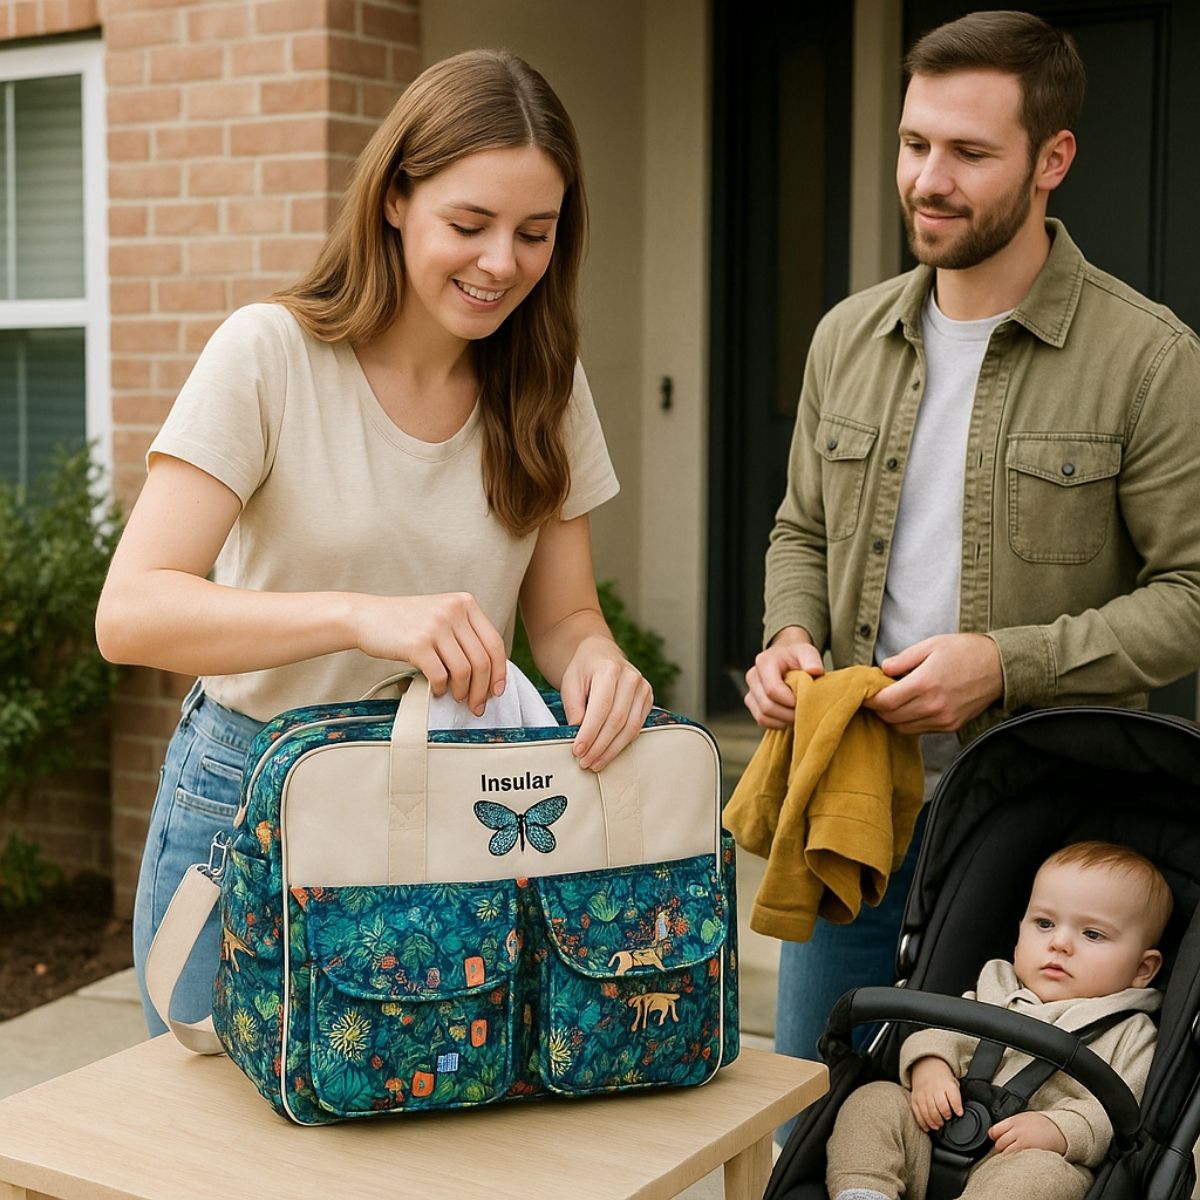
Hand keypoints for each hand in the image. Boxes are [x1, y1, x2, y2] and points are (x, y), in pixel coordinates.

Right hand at [352, 592, 506, 715]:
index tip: (498, 691)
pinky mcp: (417, 644)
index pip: (494, 642)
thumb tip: (490, 674)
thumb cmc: (407, 622)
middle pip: (482, 660)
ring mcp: (435, 626)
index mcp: (465, 602)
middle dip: (483, 689)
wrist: (367, 616)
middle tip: (478, 706)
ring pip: (464, 670)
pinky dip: (442, 688)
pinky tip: (438, 691)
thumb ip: (465, 634)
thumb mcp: (441, 615)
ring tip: (458, 700)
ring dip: (464, 692)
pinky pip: (441, 675)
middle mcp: (453, 611)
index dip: (500, 671)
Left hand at [560, 636, 653, 770]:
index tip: (578, 750)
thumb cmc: (583, 670)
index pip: (601, 707)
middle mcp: (631, 678)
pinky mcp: (648, 699)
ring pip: (630, 728)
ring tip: (596, 763)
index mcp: (609, 669)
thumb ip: (574, 708)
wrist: (600, 654)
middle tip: (585, 762)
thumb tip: (578, 734)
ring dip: (612, 750)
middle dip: (600, 746)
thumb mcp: (570, 683)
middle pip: (617, 720)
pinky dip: (622, 743)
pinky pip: (637, 727)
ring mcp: (643, 688)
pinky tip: (609, 752)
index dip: (590, 733)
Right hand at [743, 628, 823, 728]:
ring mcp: (750, 690)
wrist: (785, 658)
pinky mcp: (752, 702)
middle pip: (767, 706)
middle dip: (788, 714)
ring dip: (783, 720)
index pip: (773, 689)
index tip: (805, 702)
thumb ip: (812, 660)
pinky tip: (789, 717)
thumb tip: (816, 671)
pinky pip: (762, 720)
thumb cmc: (796, 656)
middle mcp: (753, 676)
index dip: (790, 701)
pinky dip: (777, 723)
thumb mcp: (807, 652)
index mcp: (764, 662)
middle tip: (805, 713)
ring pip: (763, 716)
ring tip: (798, 715)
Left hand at [864, 633, 1001, 733]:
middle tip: (876, 696)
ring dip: (892, 717)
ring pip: (903, 728)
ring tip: (893, 701)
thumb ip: (903, 659)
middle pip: (890, 718)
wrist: (1000, 667)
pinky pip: (919, 730)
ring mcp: (942, 719)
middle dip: (878, 708)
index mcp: (924, 683)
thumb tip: (882, 669)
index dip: (869, 699)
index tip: (864, 693)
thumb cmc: (965, 651)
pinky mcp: (950, 726)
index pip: (884, 702)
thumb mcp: (931, 645)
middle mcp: (932, 706)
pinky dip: (909, 722)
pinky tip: (911, 706)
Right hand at [909, 1056, 962, 1131]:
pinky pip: (917, 1113)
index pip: (953, 1096)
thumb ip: (957, 1097)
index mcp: (947, 1085)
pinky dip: (923, 1122)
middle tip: (947, 1119)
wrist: (926, 1067)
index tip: (959, 1113)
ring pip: (928, 1111)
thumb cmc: (942, 1080)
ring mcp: (923, 1094)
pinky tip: (928, 1127)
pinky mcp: (915, 1099)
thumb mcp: (953, 1083)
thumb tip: (960, 1113)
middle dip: (945, 1115)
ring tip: (938, 1125)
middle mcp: (934, 1089)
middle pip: (940, 1106)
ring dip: (934, 1121)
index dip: (957, 1106)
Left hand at [990, 1111, 1067, 1155]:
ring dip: (1007, 1156)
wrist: (1059, 1129)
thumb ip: (1010, 1124)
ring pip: (1007, 1152)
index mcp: (1014, 1121)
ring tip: (1013, 1155)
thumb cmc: (1041, 1124)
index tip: (996, 1140)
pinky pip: (1017, 1158)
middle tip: (1005, 1150)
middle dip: (1000, 1148)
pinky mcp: (1031, 1152)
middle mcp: (1017, 1131)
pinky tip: (1019, 1159)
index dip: (994, 1137)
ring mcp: (1024, 1142)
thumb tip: (996, 1132)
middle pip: (1000, 1144)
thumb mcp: (1023, 1117)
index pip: (995, 1130)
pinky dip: (1016, 1160)